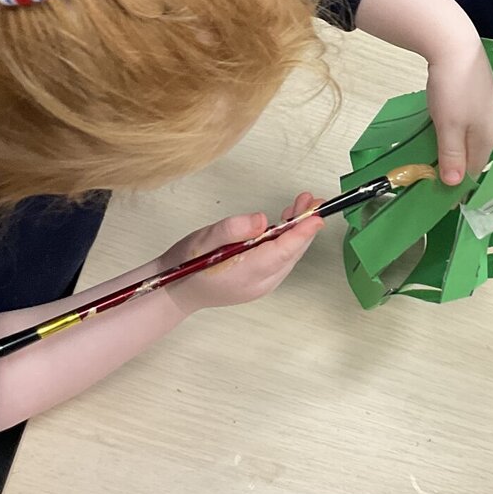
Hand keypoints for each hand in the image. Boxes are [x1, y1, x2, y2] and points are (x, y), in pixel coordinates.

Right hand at [162, 192, 323, 313]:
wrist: (176, 292)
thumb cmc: (186, 265)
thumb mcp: (203, 240)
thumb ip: (232, 229)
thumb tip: (261, 220)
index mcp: (247, 273)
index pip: (282, 252)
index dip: (302, 233)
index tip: (316, 216)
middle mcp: (260, 283)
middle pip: (291, 253)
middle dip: (304, 226)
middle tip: (311, 201)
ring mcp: (262, 285)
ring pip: (288, 256)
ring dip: (297, 232)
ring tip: (301, 206)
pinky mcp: (261, 282)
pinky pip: (281, 260)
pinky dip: (287, 241)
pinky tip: (286, 223)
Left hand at [426, 43, 492, 185]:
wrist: (455, 44)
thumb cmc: (453, 89)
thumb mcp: (450, 127)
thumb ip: (452, 156)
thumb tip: (454, 184)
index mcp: (488, 137)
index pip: (475, 170)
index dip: (457, 183)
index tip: (438, 192)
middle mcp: (491, 125)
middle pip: (473, 154)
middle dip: (455, 166)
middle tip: (431, 173)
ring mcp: (484, 108)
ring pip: (468, 137)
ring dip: (452, 147)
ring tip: (432, 152)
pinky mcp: (475, 95)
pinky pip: (464, 123)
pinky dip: (452, 130)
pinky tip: (441, 127)